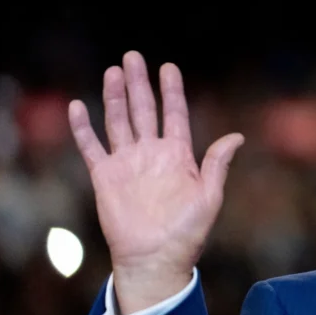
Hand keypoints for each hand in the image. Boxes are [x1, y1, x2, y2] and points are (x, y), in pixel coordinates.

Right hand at [69, 51, 243, 314]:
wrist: (155, 258)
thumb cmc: (187, 232)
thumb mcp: (209, 196)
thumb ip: (216, 164)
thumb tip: (236, 136)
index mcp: (178, 156)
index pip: (174, 115)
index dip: (171, 91)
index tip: (168, 67)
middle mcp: (151, 154)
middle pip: (144, 110)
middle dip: (139, 84)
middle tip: (133, 56)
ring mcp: (127, 163)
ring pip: (119, 121)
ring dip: (115, 97)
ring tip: (113, 71)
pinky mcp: (105, 176)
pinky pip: (92, 147)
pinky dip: (84, 128)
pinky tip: (79, 106)